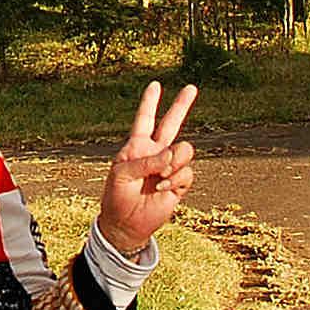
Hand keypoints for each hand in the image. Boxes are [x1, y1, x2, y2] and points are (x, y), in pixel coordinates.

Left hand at [96, 79, 197, 256]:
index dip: (150, 102)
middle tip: (192, 87)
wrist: (126, 224)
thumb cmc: (117, 196)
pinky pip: (186, 173)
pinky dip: (174, 180)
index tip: (155, 85)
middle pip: (171, 124)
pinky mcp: (179, 183)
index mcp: (137, 146)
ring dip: (174, 161)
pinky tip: (161, 189)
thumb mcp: (122, 174)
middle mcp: (155, 152)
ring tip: (160, 176)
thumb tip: (172, 155)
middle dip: (181, 105)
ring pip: (184, 150)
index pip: (144, 119)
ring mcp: (169, 167)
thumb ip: (146, 161)